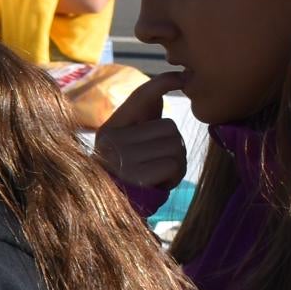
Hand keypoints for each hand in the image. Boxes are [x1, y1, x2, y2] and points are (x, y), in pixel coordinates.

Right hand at [94, 71, 190, 190]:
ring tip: (157, 174)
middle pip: (169, 128)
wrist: (109, 212)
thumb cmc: (127, 175)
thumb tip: (172, 81)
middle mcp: (114, 140)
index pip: (140, 97)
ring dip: (175, 162)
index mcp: (111, 129)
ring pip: (175, 146)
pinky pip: (175, 164)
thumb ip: (144, 117)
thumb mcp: (128, 144)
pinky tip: (158, 183)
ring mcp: (125, 157)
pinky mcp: (139, 175)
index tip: (181, 77)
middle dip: (171, 146)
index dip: (162, 83)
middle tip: (156, 163)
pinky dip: (174, 176)